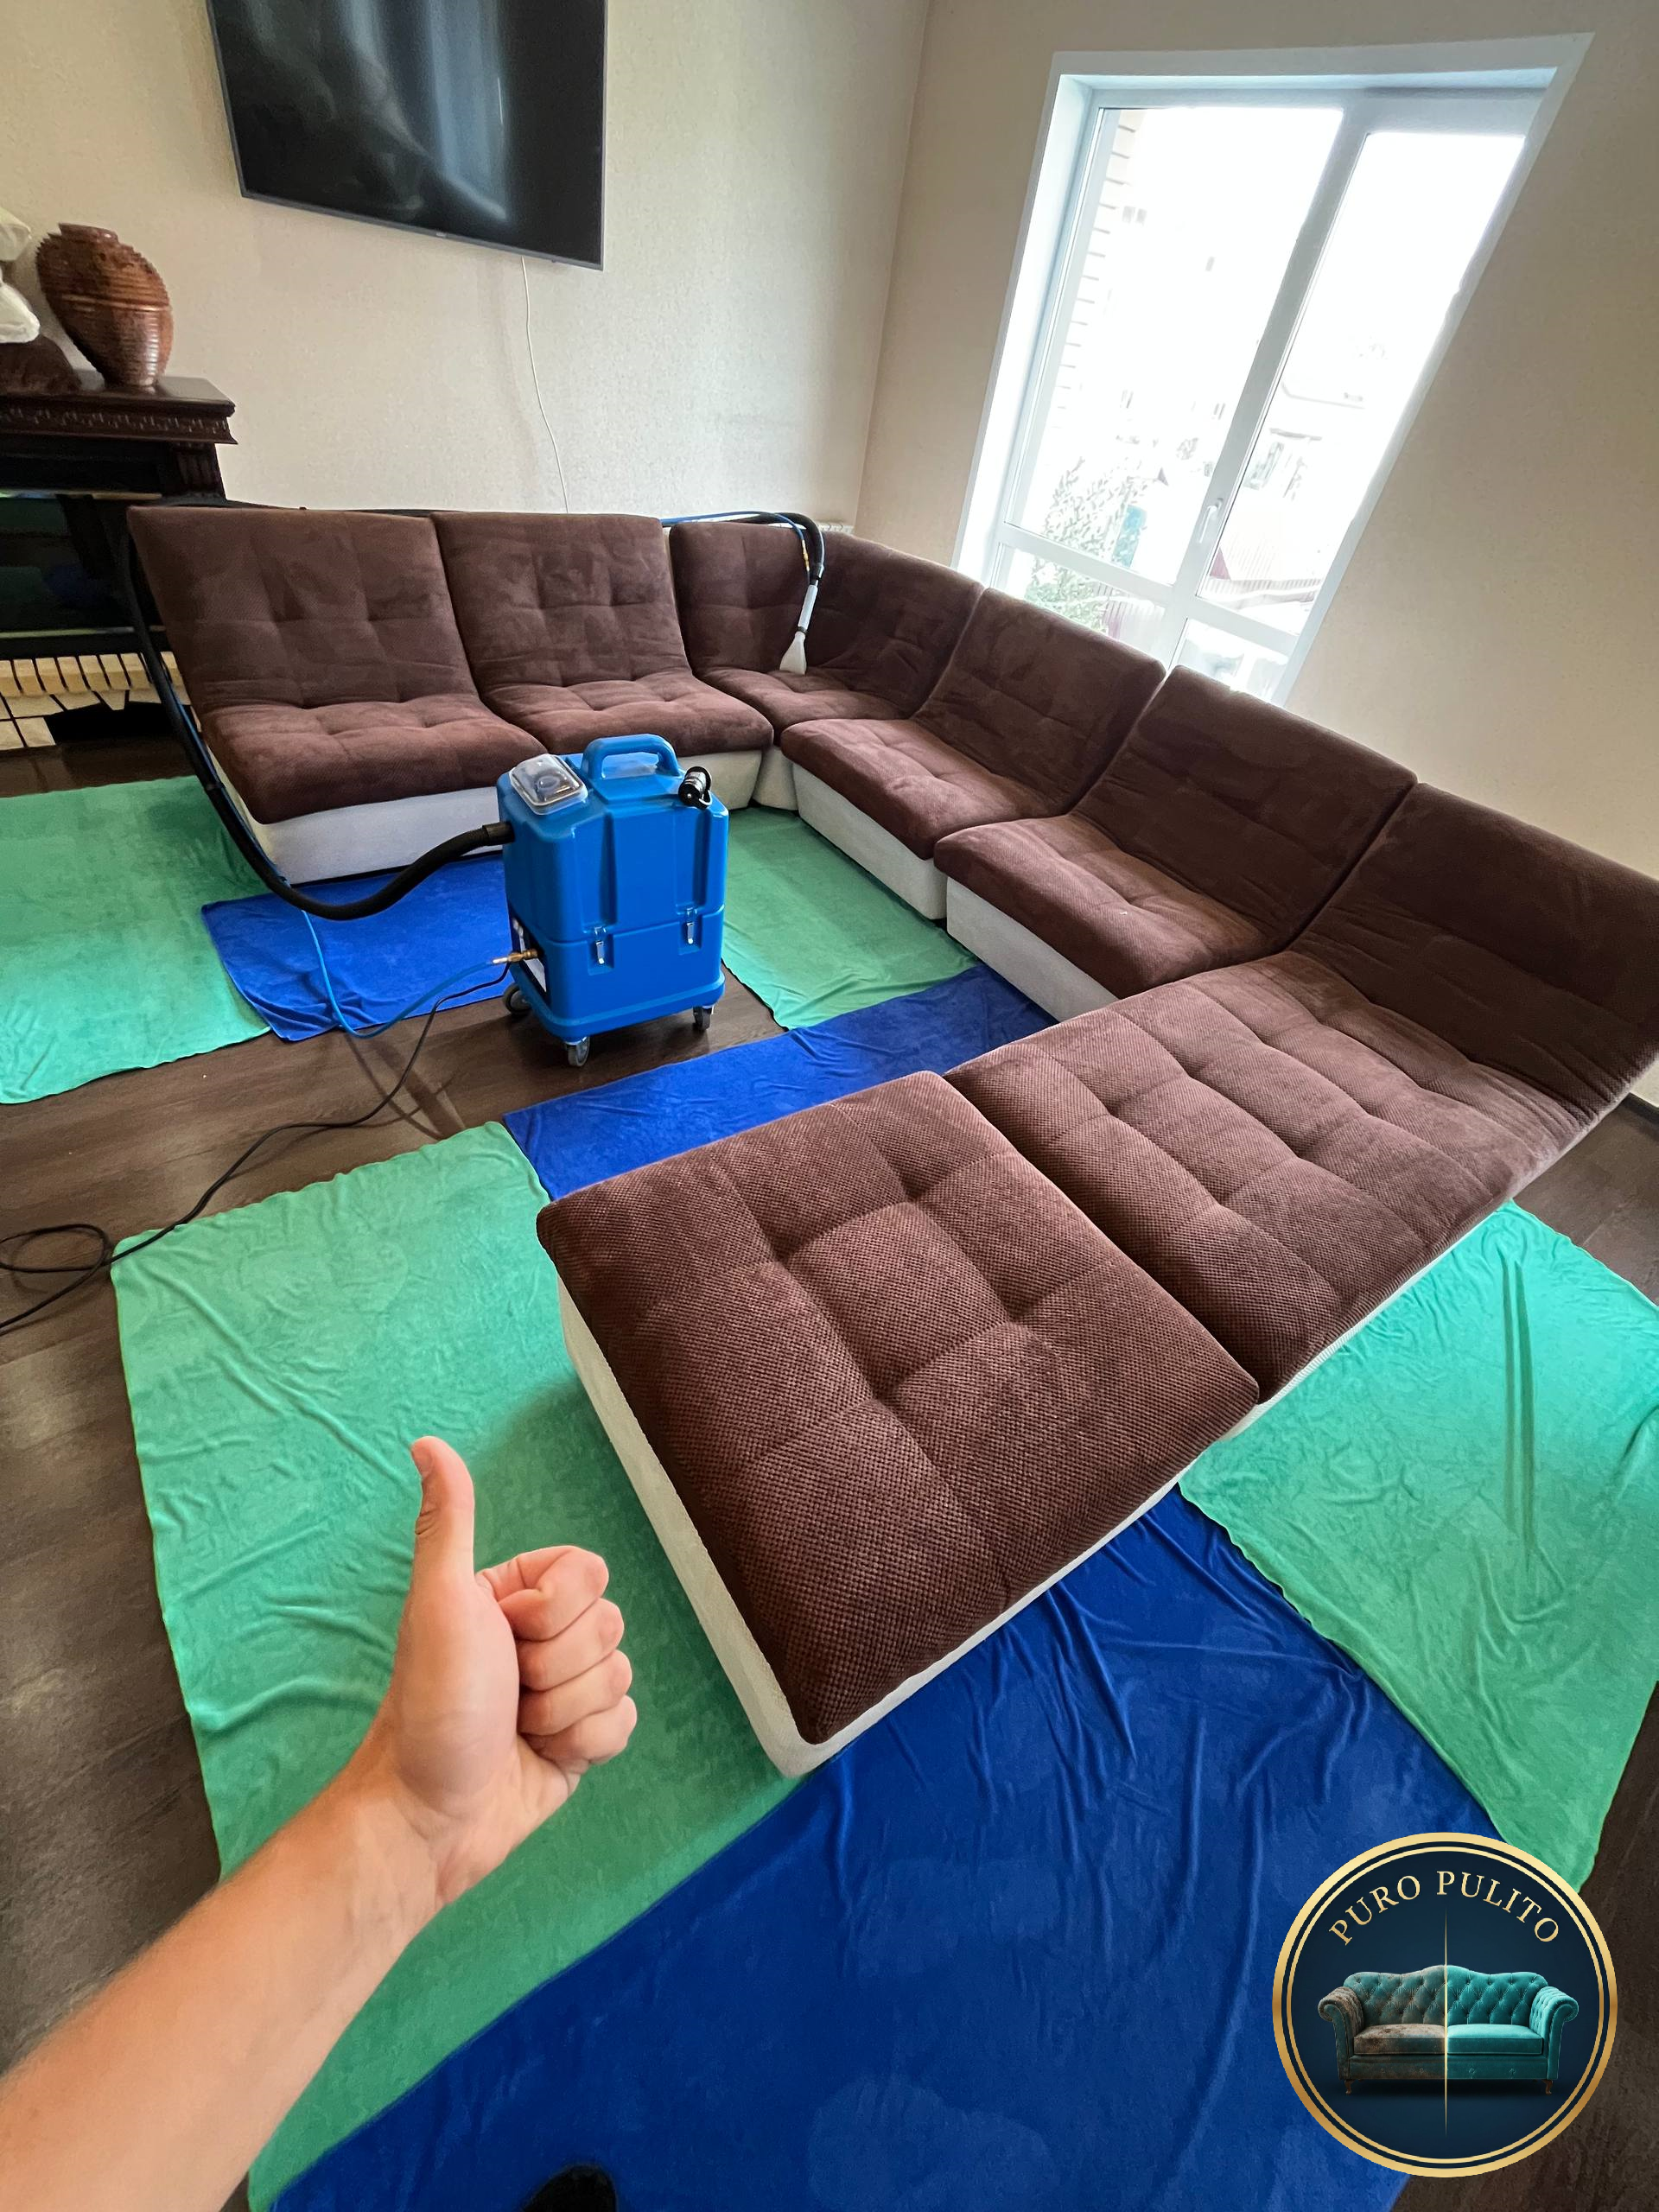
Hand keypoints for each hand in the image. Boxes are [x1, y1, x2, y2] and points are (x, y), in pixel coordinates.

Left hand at [343, 1436, 636, 1912]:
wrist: (429, 1815)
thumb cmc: (427, 1706)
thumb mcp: (439, 1603)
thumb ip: (448, 1521)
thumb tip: (426, 1442)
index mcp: (514, 1594)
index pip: (590, 1572)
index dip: (555, 1609)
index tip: (504, 1633)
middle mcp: (542, 1637)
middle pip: (610, 1625)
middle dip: (557, 1668)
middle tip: (505, 1690)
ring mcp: (564, 1690)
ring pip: (621, 1676)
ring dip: (566, 1712)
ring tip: (515, 1729)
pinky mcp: (580, 1741)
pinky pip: (625, 1725)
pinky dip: (585, 1746)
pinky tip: (541, 1756)